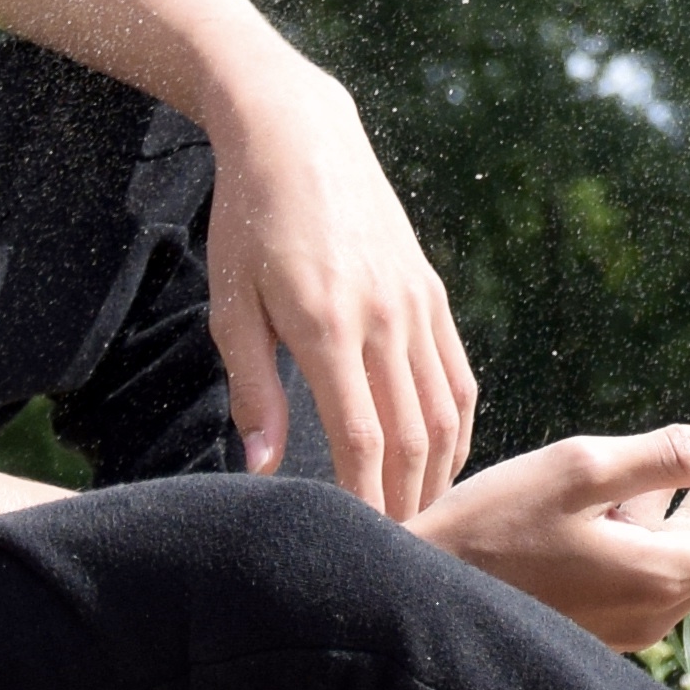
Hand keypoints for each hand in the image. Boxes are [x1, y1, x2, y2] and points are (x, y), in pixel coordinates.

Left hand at [204, 63, 478, 515]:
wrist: (299, 136)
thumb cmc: (248, 223)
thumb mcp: (230, 305)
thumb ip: (253, 390)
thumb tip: (262, 471)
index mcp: (326, 324)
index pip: (362, 440)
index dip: (366, 503)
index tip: (363, 548)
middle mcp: (384, 317)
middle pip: (415, 437)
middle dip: (408, 503)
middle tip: (396, 554)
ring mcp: (417, 303)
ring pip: (447, 411)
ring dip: (439, 474)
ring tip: (420, 517)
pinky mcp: (432, 290)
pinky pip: (458, 374)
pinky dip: (458, 426)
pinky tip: (442, 457)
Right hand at [414, 420, 689, 654]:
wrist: (412, 603)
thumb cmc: (485, 529)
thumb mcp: (575, 471)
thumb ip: (666, 454)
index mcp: (661, 575)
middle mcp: (657, 608)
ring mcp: (629, 619)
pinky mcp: (600, 616)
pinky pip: (660, 559)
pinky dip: (681, 518)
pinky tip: (680, 487)